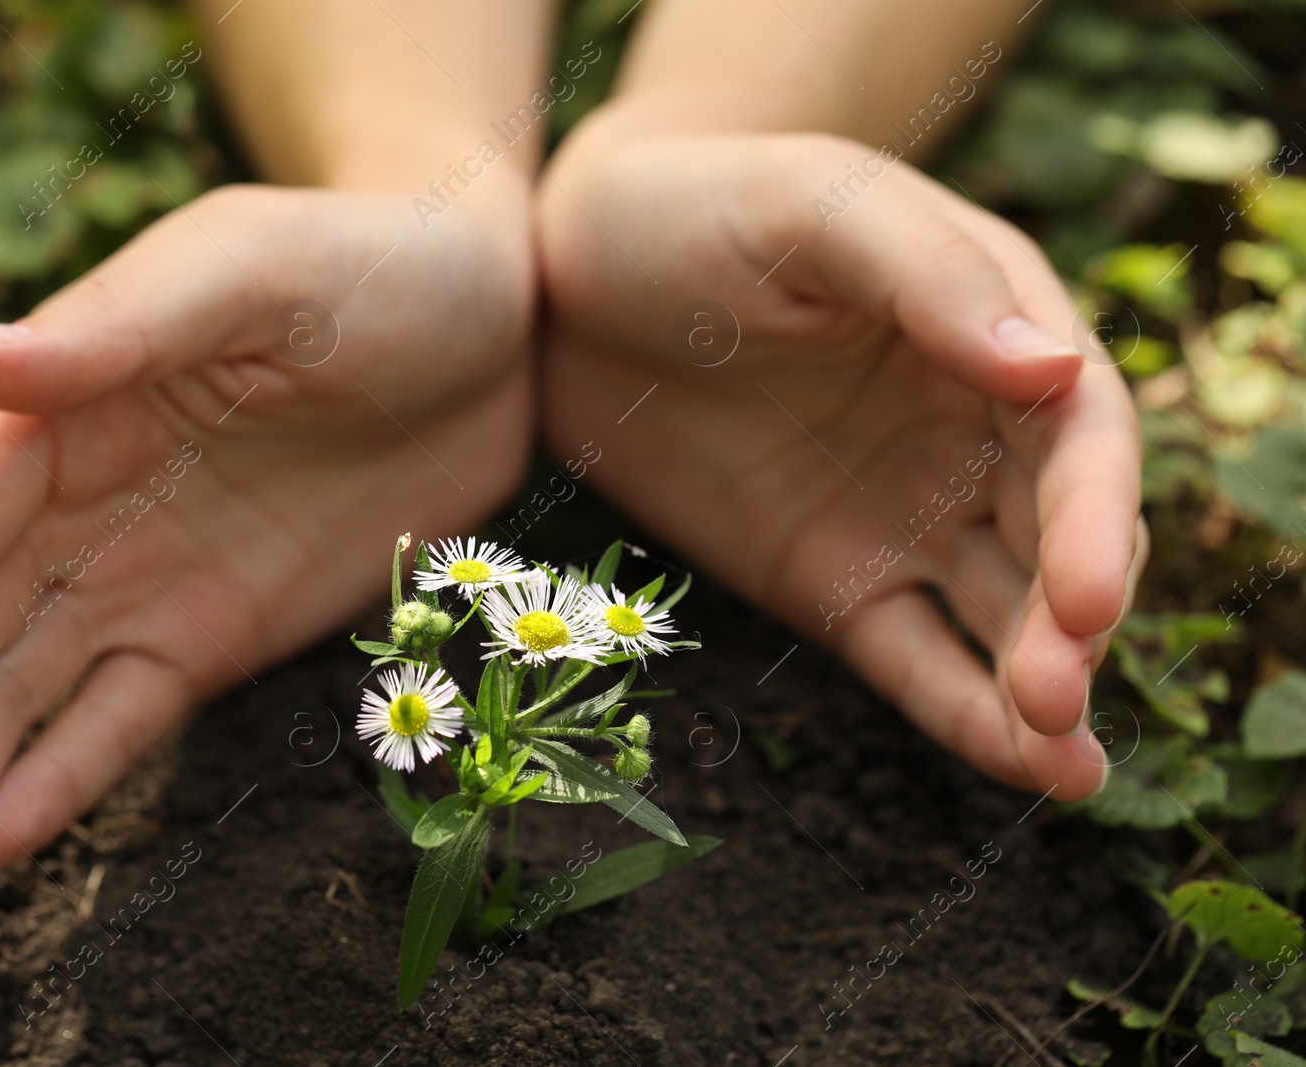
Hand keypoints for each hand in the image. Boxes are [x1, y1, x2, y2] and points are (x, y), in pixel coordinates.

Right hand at [0, 185, 533, 883]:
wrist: (495, 324)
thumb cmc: (371, 264)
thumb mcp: (252, 274)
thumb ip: (117, 329)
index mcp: (64, 408)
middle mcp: (81, 505)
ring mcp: (145, 580)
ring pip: (27, 687)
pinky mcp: (214, 636)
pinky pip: (123, 716)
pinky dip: (65, 776)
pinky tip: (4, 841)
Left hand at [536, 126, 1146, 800]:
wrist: (568, 274)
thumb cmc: (704, 207)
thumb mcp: (813, 208)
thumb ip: (928, 277)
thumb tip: (1053, 372)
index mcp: (991, 331)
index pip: (1081, 434)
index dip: (1099, 517)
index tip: (1088, 593)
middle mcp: (969, 434)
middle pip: (1056, 540)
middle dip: (1073, 622)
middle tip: (1059, 691)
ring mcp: (903, 515)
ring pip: (1002, 614)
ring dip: (1043, 688)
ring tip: (1069, 768)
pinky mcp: (833, 581)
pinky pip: (914, 657)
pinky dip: (966, 711)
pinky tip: (1021, 765)